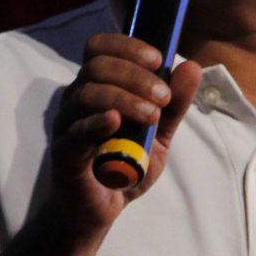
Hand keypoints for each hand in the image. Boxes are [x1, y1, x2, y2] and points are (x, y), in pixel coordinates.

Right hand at [51, 34, 203, 236]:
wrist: (103, 209)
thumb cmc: (126, 166)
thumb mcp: (160, 134)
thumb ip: (174, 105)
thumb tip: (191, 67)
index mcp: (97, 86)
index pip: (100, 48)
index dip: (126, 46)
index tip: (157, 59)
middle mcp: (77, 98)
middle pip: (96, 66)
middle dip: (134, 75)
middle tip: (162, 97)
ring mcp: (67, 124)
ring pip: (87, 94)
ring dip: (124, 98)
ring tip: (151, 116)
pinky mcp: (63, 153)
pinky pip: (76, 131)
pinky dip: (97, 122)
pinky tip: (116, 122)